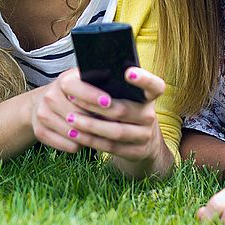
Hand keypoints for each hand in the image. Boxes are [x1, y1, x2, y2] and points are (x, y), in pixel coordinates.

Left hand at [31, 67, 167, 163]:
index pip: (155, 85)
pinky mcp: (136, 152)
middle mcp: (150, 115)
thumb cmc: (125, 108)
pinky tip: (75, 134)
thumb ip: (114, 86)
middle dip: (94, 105)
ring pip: (115, 131)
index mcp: (149, 96)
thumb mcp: (126, 96)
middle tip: (71, 98)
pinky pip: (110, 147)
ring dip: (89, 125)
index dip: (144, 79)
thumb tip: (87, 78)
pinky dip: (90, 140)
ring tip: (70, 118)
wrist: (140, 140)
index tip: (128, 72)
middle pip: (122, 110)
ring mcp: (145, 135)